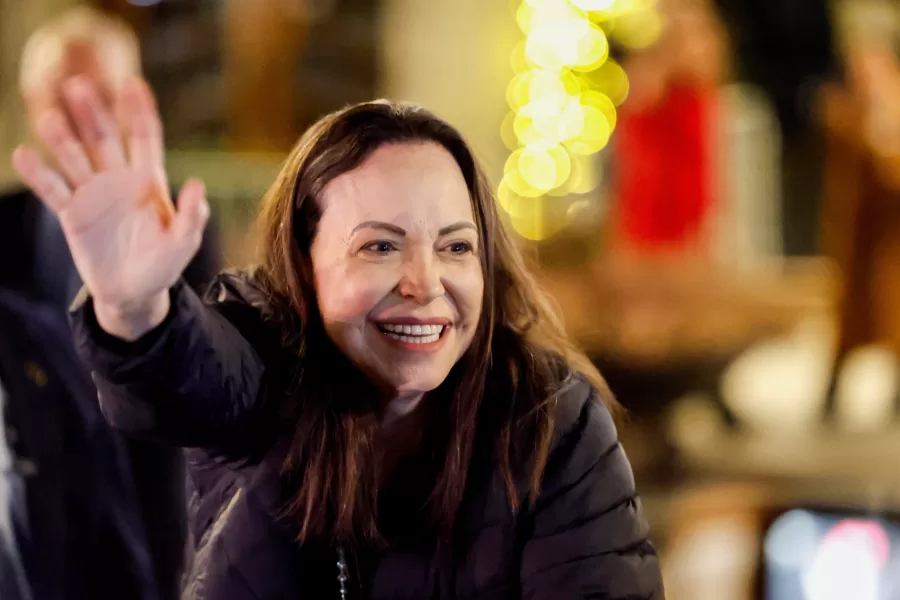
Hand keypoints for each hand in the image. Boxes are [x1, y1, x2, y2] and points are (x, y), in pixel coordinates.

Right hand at [11, 76, 208, 339]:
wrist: (135, 293)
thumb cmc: (164, 265)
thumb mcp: (185, 243)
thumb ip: (192, 215)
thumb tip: (197, 186)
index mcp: (149, 181)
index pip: (144, 137)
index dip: (139, 111)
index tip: (132, 83)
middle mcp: (118, 180)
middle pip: (103, 138)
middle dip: (92, 112)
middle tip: (77, 85)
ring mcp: (93, 194)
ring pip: (74, 157)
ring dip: (61, 137)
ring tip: (47, 116)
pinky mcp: (72, 214)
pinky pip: (53, 189)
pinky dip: (39, 173)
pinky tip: (23, 154)